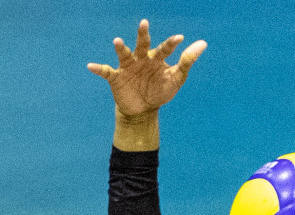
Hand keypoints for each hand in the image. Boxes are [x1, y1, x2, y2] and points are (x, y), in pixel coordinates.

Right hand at [87, 20, 205, 118]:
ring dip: (120, 48)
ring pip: (124, 54)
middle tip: (144, 23)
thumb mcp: (175, 78)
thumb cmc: (160, 91)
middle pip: (142, 43)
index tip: (180, 39)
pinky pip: (106, 72)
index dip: (171, 44)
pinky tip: (91, 66)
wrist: (143, 110)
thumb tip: (203, 43)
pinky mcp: (116, 77)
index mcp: (156, 58)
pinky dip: (99, 69)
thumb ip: (187, 61)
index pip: (165, 48)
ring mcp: (128, 67)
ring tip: (117, 41)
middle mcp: (141, 58)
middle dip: (143, 34)